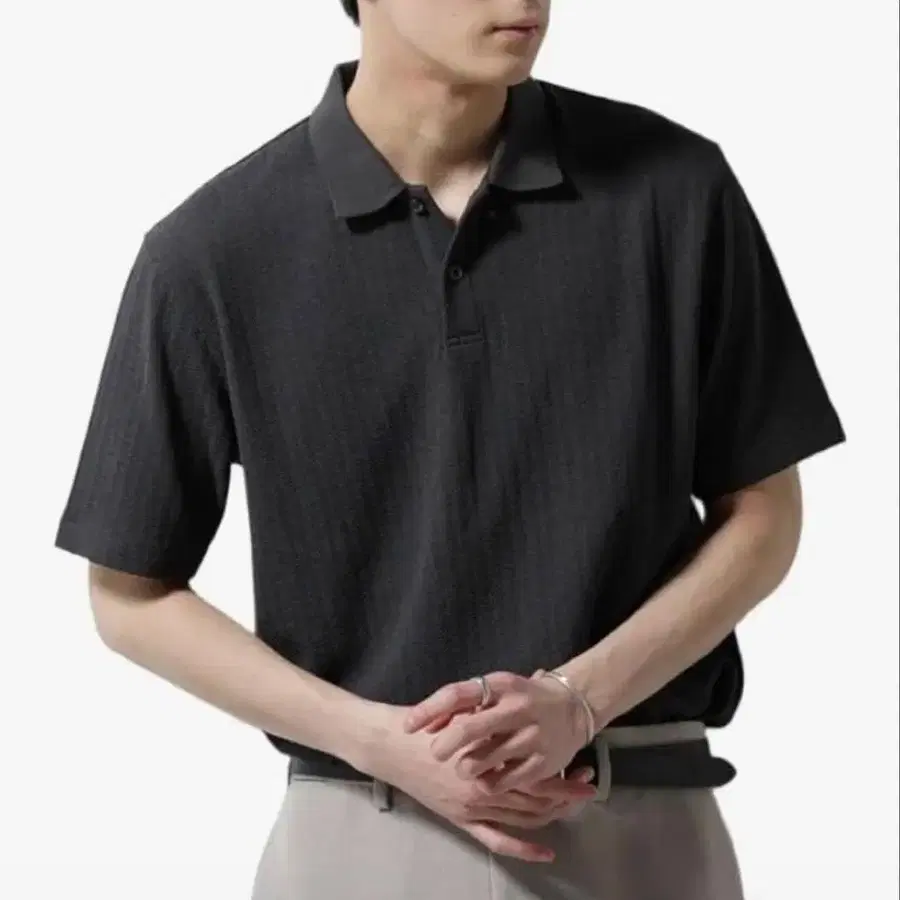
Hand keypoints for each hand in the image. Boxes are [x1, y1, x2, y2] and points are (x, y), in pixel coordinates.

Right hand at [351, 702, 595, 862]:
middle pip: (536, 799)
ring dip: (551, 815)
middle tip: (587, 787)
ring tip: (572, 806)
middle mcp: (485, 789)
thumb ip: (493, 714)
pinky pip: (497, 841)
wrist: (389, 743)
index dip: (563, 777)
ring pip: (523, 819)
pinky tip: (546, 851)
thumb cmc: (424, 723)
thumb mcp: (462, 709)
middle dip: (565, 795)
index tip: (585, 771)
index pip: (536, 775)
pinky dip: (524, 849)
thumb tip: (526, 696)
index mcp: (487, 760)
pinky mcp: (461, 820)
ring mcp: (473, 808)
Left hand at [403, 670, 588, 793]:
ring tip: (464, 768)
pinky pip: (502, 781)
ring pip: (482, 760)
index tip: (408, 727)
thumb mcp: (495, 692)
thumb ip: (463, 705)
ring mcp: (531, 735)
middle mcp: (516, 707)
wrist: (573, 708)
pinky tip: (486, 779)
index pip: (456, 694)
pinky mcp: (542, 763)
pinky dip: (487, 783)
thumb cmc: (521, 699)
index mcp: (500, 684)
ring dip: (465, 767)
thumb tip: (426, 724)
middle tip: (436, 753)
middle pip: (468, 728)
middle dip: (444, 745)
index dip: (428, 710)